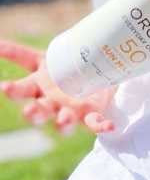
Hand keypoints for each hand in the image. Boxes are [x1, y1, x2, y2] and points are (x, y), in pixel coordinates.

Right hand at [0, 39, 115, 134]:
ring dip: (63, 122)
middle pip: (40, 111)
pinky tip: (109, 127)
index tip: (4, 87)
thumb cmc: (58, 71)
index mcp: (38, 88)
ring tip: (63, 119)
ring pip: (64, 121)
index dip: (14, 90)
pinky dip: (101, 126)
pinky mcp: (90, 114)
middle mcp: (51, 103)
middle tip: (31, 110)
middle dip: (34, 112)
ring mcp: (71, 111)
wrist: (86, 78)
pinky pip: (95, 123)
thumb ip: (16, 53)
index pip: (22, 89)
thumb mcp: (39, 60)